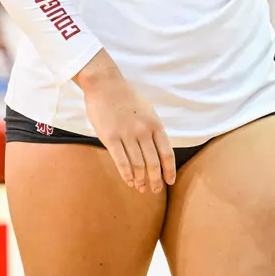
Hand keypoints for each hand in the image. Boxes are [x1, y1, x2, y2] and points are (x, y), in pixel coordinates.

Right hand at [74, 51, 174, 193]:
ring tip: (141, 188)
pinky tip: (129, 181)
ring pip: (137, 164)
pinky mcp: (111, 138)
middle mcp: (143, 131)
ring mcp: (127, 135)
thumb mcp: (147, 111)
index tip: (170, 181)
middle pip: (153, 162)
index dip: (169, 170)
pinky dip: (126, 174)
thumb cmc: (126, 98)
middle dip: (155, 179)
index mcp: (155, 124)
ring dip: (140, 179)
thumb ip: (153, 129)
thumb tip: (158, 149)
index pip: (167, 153)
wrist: (105, 85)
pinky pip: (121, 161)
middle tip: (155, 190)